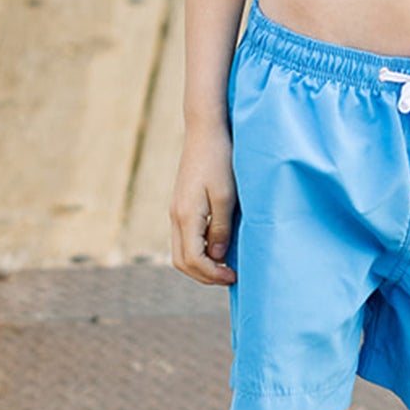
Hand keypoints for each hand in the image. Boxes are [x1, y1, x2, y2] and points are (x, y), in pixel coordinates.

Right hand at [170, 128, 237, 284]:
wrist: (205, 132)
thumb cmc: (220, 160)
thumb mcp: (227, 196)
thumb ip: (220, 228)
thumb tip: (216, 257)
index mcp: (186, 216)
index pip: (193, 260)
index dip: (213, 274)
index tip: (234, 276)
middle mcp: (175, 216)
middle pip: (182, 261)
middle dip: (205, 276)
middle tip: (230, 277)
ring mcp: (175, 211)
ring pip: (180, 252)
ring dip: (200, 265)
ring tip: (224, 266)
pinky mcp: (180, 205)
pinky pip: (183, 239)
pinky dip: (197, 252)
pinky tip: (216, 248)